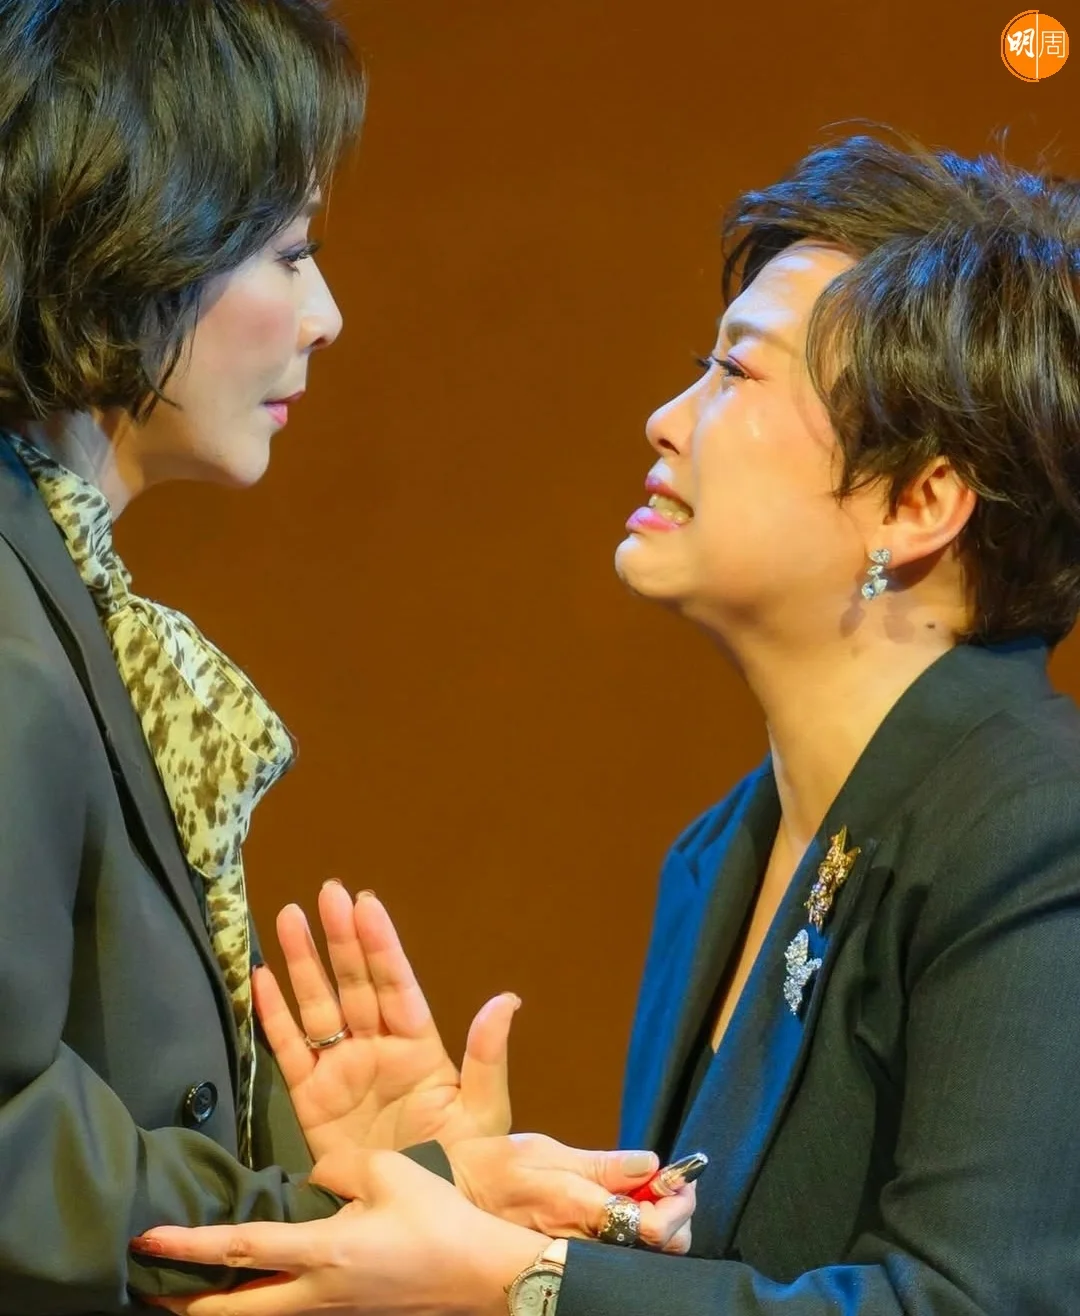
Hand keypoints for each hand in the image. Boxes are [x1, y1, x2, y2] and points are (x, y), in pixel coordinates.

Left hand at [134, 1148, 543, 1315]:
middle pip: (235, 1312)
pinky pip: (293, 1313)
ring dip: (222, 1306)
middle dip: (187, 1303)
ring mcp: (334, 1312)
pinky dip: (262, 1304)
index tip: (148, 1240)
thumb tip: (313, 1181)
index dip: (190, 1245)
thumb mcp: (389, 1171)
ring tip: (194, 1291)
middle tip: (150, 1289)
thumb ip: (339, 1168)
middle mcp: (319, 1294)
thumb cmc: (438, 1218)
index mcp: (325, 1253)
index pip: (242, 1248)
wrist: (482, 1274)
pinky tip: (262, 1287)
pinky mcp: (351, 1314)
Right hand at [256, 883, 518, 1157]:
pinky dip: (274, 1015)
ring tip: (286, 917)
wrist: (421, 1223)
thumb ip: (487, 1058)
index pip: (396, 984)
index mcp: (419, 1046)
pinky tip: (261, 977)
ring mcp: (342, 1071)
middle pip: (354, 983)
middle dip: (339, 938)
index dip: (380, 945)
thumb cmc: (463, 1167)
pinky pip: (289, 1050)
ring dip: (302, 962)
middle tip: (325, 892)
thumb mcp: (484, 1114)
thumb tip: (507, 1000)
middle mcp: (377, 1048)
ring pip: (318, 1006)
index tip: (365, 903)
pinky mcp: (311, 1100)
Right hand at [447, 1133, 694, 1254]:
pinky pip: (608, 1266)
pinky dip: (625, 1243)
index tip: (682, 1183)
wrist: (444, 1206)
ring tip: (646, 1199)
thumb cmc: (490, 1170)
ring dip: (652, 1230)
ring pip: (636, 1262)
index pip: (652, 1228)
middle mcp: (577, 1249)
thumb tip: (651, 1163)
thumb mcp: (544, 1152)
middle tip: (670, 1189)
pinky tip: (618, 1220)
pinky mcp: (557, 1278)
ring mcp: (569, 1270)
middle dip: (673, 1220)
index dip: (677, 1206)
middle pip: (655, 1254)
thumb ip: (602, 1165)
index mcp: (575, 1210)